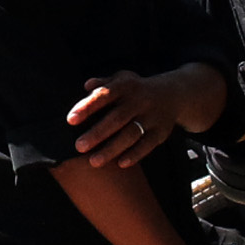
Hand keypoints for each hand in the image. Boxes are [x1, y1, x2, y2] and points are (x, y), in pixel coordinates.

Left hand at [68, 64, 225, 168]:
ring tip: (93, 162)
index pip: (104, 94)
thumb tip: (86, 85)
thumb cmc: (136, 89)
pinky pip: (147, 145)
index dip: (87, 106)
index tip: (70, 120)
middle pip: (117, 118)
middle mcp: (140, 100)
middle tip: (78, 147)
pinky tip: (120, 164)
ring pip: (131, 134)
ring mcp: (152, 117)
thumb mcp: (121, 80)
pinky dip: (135, 155)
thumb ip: (103, 83)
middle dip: (97, 133)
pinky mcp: (161, 132)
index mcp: (126, 86)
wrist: (174, 94)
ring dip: (112, 148)